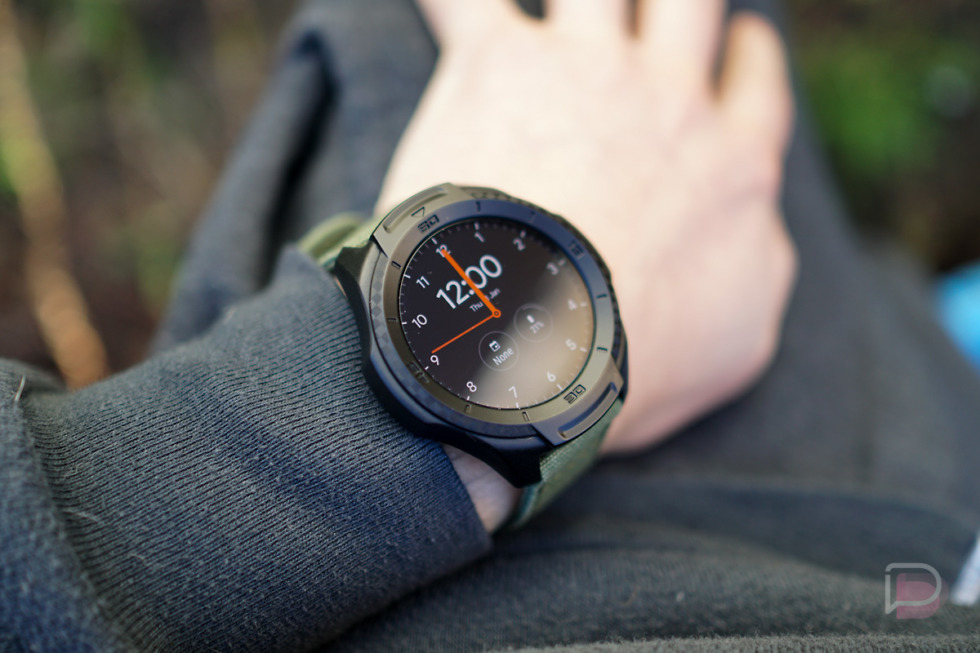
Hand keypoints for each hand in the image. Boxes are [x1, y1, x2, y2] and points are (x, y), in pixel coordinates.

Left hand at [381, 0, 796, 528]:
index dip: (747, 58)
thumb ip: (758, 269)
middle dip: (677, 0)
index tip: (738, 44)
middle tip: (658, 6)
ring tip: (563, 11)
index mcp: (729, 162)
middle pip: (688, 4)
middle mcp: (666, 98)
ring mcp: (583, 70)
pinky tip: (438, 2)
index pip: (754, 88)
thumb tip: (758, 232)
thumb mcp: (740, 336)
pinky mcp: (497, 64)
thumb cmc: (639, 354)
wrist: (551, 341)